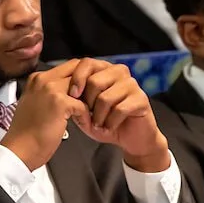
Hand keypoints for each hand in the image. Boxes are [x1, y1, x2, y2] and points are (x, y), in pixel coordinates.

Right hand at [0, 61, 87, 171]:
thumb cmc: (28, 133)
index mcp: (36, 78)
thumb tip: (74, 91)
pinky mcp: (59, 103)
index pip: (68, 66)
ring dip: (90, 100)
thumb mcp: (36, 104)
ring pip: (83, 86)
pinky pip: (84, 105)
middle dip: (90, 85)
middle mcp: (42, 80)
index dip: (82, 78)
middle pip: (78, 69)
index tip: (88, 92)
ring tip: (89, 114)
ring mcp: (50, 89)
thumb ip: (52, 93)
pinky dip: (86, 117)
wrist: (20, 150)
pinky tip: (84, 125)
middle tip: (95, 101)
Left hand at [65, 58, 170, 173]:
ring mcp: (131, 84)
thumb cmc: (104, 122)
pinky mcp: (141, 99)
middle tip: (89, 116)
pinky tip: (109, 128)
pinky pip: (119, 109)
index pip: (86, 63)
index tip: (72, 96)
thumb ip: (73, 100)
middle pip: (94, 80)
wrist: (130, 139)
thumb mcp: (83, 111)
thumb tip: (62, 92)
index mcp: (103, 70)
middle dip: (87, 103)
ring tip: (99, 124)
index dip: (77, 79)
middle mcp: (118, 72)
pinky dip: (110, 123)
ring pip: (105, 98)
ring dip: (98, 117)